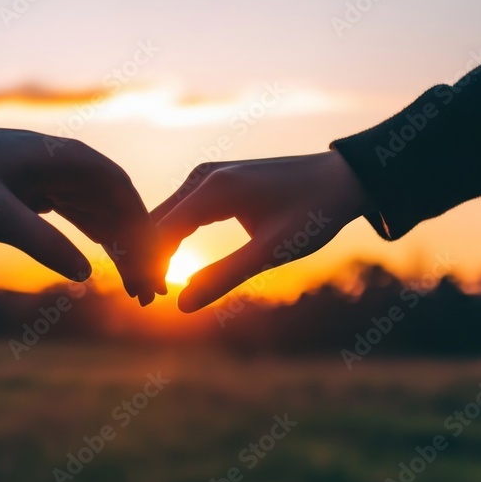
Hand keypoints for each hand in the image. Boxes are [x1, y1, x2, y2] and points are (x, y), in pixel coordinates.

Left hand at [0, 122, 164, 304]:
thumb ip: (39, 241)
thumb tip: (86, 273)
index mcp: (58, 156)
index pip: (118, 188)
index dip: (142, 225)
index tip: (154, 262)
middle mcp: (57, 162)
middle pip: (112, 203)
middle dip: (134, 244)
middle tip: (147, 289)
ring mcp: (42, 175)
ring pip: (93, 210)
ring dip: (115, 244)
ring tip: (133, 284)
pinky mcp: (25, 190)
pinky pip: (71, 214)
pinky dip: (89, 237)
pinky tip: (100, 261)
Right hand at [152, 151, 371, 311]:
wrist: (341, 180)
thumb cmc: (312, 215)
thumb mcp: (271, 252)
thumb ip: (224, 277)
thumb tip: (181, 305)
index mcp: (213, 189)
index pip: (160, 232)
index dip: (147, 267)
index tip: (141, 301)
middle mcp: (203, 176)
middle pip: (156, 222)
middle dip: (145, 260)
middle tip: (139, 301)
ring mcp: (206, 176)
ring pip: (166, 217)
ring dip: (156, 251)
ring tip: (150, 288)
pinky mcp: (214, 182)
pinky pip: (181, 211)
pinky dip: (173, 238)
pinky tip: (168, 264)